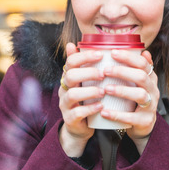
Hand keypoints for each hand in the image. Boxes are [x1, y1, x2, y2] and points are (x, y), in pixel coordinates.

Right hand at [58, 42, 104, 156]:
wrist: (81, 126)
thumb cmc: (88, 98)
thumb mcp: (88, 81)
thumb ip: (88, 65)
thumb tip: (86, 44)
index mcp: (69, 76)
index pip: (71, 61)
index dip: (85, 56)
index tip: (101, 54)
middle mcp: (64, 88)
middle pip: (70, 76)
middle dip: (88, 73)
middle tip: (103, 74)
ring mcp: (65, 104)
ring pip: (72, 94)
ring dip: (90, 91)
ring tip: (104, 91)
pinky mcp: (70, 119)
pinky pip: (77, 113)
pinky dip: (90, 108)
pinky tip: (101, 106)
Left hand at [100, 49, 157, 153]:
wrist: (142, 126)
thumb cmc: (134, 100)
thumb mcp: (136, 83)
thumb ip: (135, 67)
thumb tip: (142, 50)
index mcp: (150, 78)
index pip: (142, 63)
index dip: (128, 57)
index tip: (112, 52)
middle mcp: (153, 90)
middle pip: (141, 76)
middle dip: (123, 71)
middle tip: (105, 70)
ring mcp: (151, 106)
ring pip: (140, 95)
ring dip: (122, 91)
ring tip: (106, 89)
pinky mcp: (145, 121)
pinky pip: (132, 117)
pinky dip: (117, 115)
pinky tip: (104, 112)